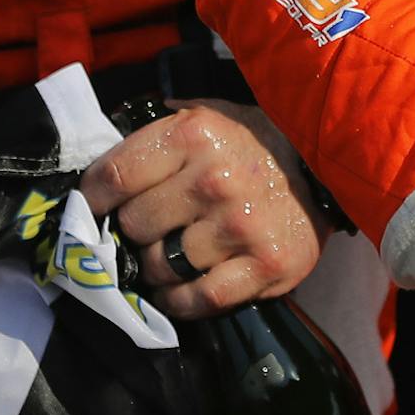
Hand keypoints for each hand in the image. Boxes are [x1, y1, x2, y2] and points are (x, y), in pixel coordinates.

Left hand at [81, 98, 328, 318]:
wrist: (325, 167)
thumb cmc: (253, 141)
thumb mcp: (207, 114)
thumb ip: (156, 130)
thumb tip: (101, 157)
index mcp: (194, 134)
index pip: (115, 176)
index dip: (91, 199)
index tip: (89, 210)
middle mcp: (214, 178)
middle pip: (134, 225)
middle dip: (133, 230)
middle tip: (148, 228)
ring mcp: (240, 225)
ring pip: (160, 265)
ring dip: (157, 266)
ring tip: (169, 255)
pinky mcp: (265, 265)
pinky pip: (198, 298)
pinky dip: (179, 300)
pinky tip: (178, 288)